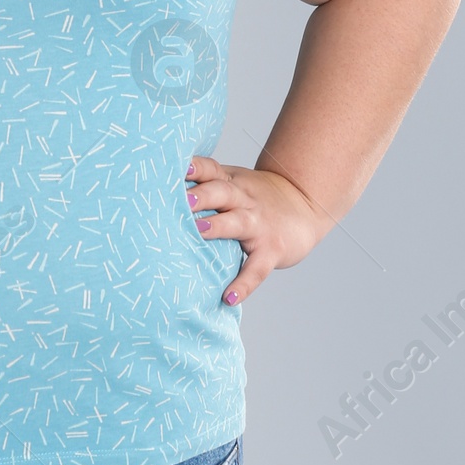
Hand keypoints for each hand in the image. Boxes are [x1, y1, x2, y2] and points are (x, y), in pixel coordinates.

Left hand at [185, 156, 328, 307]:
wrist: (305, 204)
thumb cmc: (256, 196)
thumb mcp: (235, 182)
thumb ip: (206, 185)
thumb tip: (159, 193)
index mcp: (231, 181)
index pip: (211, 169)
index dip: (195, 167)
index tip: (178, 168)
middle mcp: (244, 199)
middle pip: (220, 192)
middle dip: (201, 195)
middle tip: (181, 200)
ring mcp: (259, 224)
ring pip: (237, 223)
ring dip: (217, 227)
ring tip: (198, 232)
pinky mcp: (272, 250)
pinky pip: (256, 269)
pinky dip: (243, 284)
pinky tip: (228, 298)